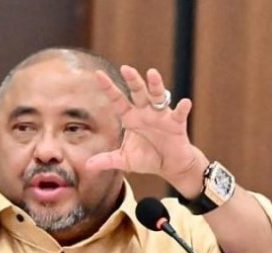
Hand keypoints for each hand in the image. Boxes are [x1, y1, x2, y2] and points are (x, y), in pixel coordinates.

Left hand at [85, 65, 203, 190]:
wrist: (170, 165)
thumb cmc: (147, 158)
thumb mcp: (125, 160)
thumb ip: (107, 160)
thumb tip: (87, 165)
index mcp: (131, 117)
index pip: (118, 100)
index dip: (109, 88)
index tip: (98, 74)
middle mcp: (145, 112)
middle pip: (138, 92)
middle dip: (133, 80)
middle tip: (125, 69)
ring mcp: (161, 115)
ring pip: (158, 96)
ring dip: (155, 85)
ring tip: (152, 73)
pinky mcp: (176, 123)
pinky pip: (179, 114)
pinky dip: (182, 108)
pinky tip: (184, 102)